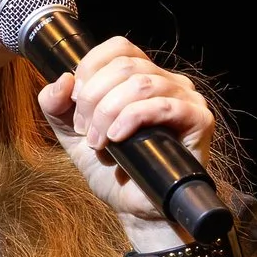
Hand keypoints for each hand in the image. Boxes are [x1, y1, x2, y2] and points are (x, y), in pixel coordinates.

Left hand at [36, 36, 213, 231]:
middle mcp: (168, 81)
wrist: (135, 209)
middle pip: (126, 65)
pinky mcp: (199, 120)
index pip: (118, 47)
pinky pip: (165, 106)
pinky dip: (133, 119)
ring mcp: (186, 99)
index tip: (76, 106)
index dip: (90, 70)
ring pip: (142, 83)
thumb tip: (62, 80)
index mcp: (142, 76)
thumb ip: (56, 106)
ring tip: (100, 143)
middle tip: (86, 134)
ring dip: (109, 112)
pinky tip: (118, 140)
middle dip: (94, 99)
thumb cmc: (113, 171)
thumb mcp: (73, 136)